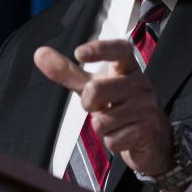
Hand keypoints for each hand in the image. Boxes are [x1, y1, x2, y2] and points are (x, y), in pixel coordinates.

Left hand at [34, 39, 174, 177]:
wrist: (153, 137)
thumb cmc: (119, 105)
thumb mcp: (93, 86)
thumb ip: (68, 72)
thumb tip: (39, 53)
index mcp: (127, 68)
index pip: (119, 50)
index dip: (100, 49)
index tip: (79, 53)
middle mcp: (140, 83)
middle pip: (96, 90)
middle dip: (88, 104)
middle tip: (101, 107)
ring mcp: (147, 106)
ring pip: (102, 121)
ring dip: (103, 127)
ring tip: (117, 123)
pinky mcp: (148, 129)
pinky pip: (113, 140)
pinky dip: (113, 142)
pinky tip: (125, 136)